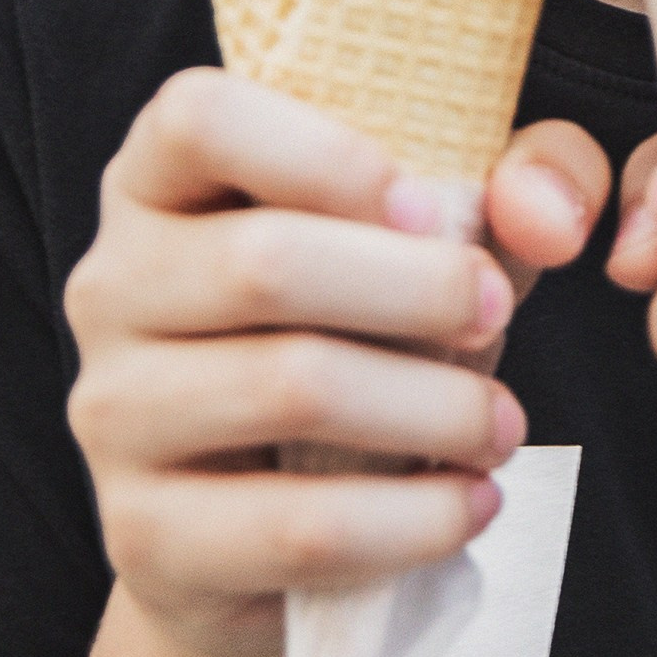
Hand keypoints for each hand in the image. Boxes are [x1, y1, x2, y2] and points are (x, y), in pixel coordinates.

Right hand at [64, 72, 608, 656]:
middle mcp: (111, 286)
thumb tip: (546, 214)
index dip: (326, 153)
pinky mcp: (147, 538)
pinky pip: (296, 526)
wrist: (261, 536)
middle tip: (498, 317)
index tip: (430, 209)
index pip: (199, 118)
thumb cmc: (358, 343)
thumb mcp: (440, 241)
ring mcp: (114, 414)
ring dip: (435, 408)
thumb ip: (520, 183)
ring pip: (291, 389)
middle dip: (418, 290)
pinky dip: (413, 518)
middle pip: (262, 262)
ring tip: (499, 426)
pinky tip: (470, 502)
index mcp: (159, 183)